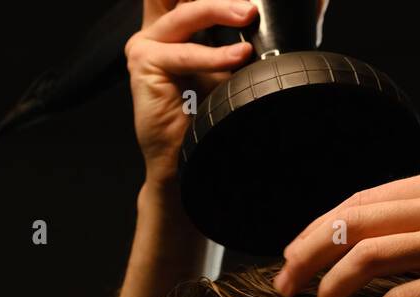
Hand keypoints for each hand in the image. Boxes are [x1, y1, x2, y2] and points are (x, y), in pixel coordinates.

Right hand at [126, 0, 256, 184]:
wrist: (184, 157)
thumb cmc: (204, 115)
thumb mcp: (227, 66)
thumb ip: (237, 37)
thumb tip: (276, 15)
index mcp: (176, 27)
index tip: (244, 1)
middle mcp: (157, 30)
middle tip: (250, 4)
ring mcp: (146, 44)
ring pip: (187, 14)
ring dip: (220, 11)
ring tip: (248, 15)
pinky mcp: (143, 62)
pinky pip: (185, 54)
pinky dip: (213, 55)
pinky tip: (237, 56)